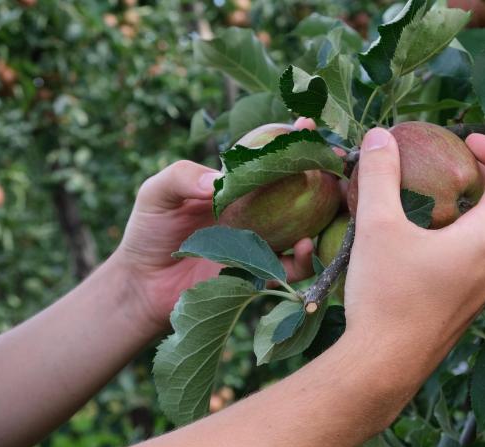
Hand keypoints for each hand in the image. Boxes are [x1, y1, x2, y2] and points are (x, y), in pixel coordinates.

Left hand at [115, 119, 320, 335]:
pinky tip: (303, 247)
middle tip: (340, 167)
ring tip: (334, 204)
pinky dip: (305, 259)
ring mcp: (264, 241)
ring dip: (326, 216)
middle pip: (302, 189)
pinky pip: (293, 268)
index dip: (291, 140)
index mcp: (238, 185)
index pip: (270, 157)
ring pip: (308, 227)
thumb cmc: (150, 231)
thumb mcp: (156, 193)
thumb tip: (218, 182)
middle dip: (326, 176)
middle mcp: (258, 210)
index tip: (308, 124)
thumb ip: (182, 177)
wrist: (144, 283)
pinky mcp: (262, 273)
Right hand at [343, 128, 484, 363]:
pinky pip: (482, 262)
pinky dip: (469, 238)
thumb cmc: (385, 295)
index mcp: (484, 240)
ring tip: (443, 200)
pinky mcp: (469, 309)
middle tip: (458, 165)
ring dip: (481, 210)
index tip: (466, 139)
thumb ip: (379, 176)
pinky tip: (430, 241)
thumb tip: (379, 136)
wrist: (382, 366)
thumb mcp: (377, 227)